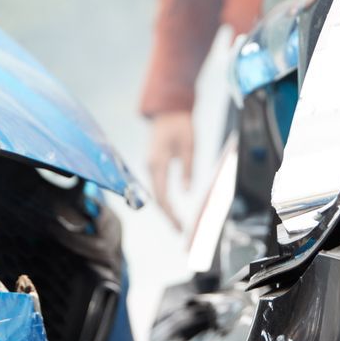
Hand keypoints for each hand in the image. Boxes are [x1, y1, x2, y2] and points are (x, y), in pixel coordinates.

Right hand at [147, 110, 195, 229]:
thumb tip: (186, 191)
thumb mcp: (189, 146)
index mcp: (158, 162)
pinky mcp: (153, 164)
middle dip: (167, 215)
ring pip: (155, 193)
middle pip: (157, 198)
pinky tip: (171, 207)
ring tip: (177, 222)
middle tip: (180, 230)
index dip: (170, 213)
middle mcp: (150, 166)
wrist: (168, 110)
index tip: (179, 226)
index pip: (162, 195)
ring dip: (165, 209)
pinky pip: (156, 186)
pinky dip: (163, 199)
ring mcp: (150, 165)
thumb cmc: (180, 125)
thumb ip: (187, 169)